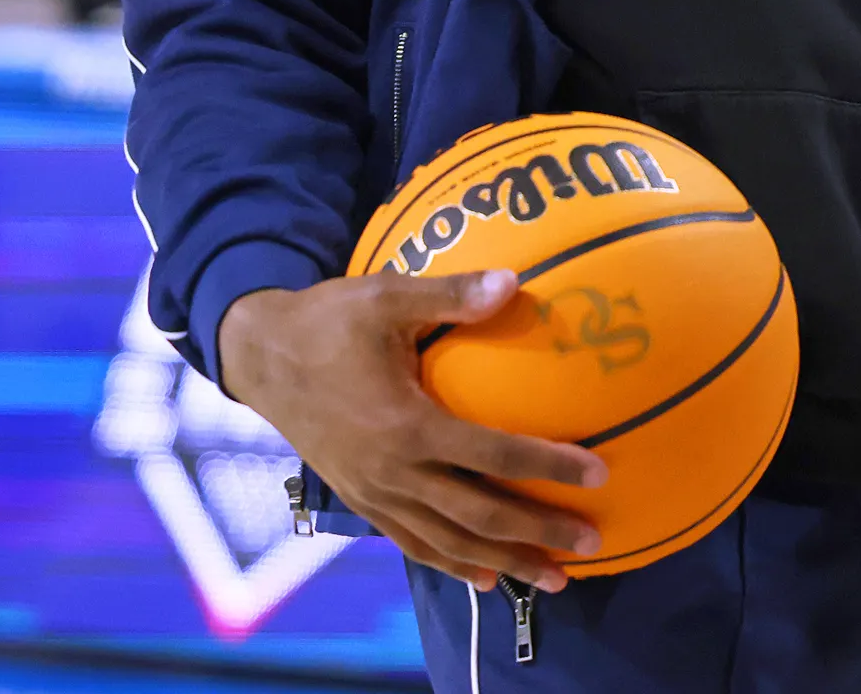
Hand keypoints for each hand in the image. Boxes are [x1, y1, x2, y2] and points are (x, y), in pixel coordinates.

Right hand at [218, 270, 606, 591]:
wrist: (262, 356)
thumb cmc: (330, 320)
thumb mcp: (388, 295)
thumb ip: (452, 295)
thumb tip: (514, 282)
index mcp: (406, 426)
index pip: (492, 454)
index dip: (546, 465)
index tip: (597, 472)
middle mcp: (393, 472)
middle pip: (478, 516)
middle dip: (537, 532)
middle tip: (591, 543)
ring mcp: (375, 493)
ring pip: (449, 542)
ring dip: (504, 560)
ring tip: (552, 578)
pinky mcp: (361, 500)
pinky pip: (413, 543)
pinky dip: (453, 563)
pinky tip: (484, 575)